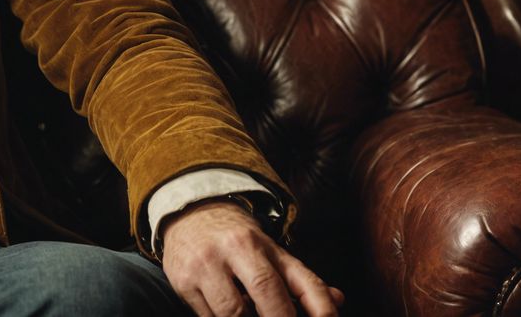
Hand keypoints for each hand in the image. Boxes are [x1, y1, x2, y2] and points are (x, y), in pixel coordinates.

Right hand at [160, 200, 342, 316]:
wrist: (188, 214)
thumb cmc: (237, 242)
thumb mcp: (272, 254)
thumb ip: (303, 281)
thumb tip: (338, 301)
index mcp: (266, 245)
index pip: (302, 279)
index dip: (320, 306)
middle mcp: (236, 249)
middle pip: (266, 290)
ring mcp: (206, 264)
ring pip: (233, 313)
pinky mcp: (182, 281)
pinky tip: (229, 315)